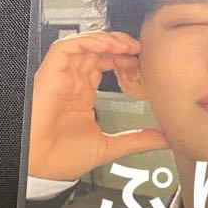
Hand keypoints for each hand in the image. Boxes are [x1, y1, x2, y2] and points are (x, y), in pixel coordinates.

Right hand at [27, 30, 169, 180]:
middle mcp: (72, 82)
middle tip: (138, 51)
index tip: (141, 63)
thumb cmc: (63, 158)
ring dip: (106, 40)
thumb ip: (138, 139)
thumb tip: (165, 139)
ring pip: (83, 44)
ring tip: (126, 45)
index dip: (123, 58)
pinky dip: (86, 41)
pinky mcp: (50, 74)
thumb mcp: (110, 146)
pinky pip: (65, 47)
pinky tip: (105, 45)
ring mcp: (61, 77)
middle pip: (97, 50)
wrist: (43, 168)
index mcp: (83, 94)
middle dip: (119, 45)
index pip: (105, 64)